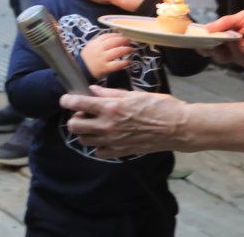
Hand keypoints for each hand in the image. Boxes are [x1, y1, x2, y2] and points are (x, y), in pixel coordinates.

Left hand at [60, 85, 187, 157]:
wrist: (177, 127)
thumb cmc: (160, 106)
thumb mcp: (134, 94)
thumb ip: (110, 93)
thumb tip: (92, 90)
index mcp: (111, 107)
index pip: (78, 104)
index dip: (67, 100)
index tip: (66, 98)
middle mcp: (108, 126)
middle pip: (75, 126)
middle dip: (74, 117)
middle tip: (84, 112)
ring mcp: (113, 141)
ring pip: (84, 140)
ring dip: (85, 131)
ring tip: (95, 124)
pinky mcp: (121, 152)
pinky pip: (99, 151)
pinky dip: (99, 145)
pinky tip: (107, 136)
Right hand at [80, 33, 132, 79]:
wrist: (81, 70)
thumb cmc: (88, 57)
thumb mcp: (92, 45)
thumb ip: (101, 40)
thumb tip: (115, 34)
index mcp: (96, 42)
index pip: (108, 36)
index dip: (118, 35)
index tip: (124, 35)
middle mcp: (100, 49)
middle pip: (114, 42)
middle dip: (124, 40)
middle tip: (130, 42)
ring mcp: (103, 59)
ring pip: (117, 52)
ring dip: (126, 49)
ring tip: (131, 50)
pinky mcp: (105, 68)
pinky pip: (117, 64)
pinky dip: (124, 62)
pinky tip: (129, 62)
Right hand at [202, 5, 243, 65]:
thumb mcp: (240, 17)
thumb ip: (223, 23)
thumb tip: (206, 28)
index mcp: (226, 35)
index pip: (209, 40)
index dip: (200, 39)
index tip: (190, 36)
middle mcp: (230, 46)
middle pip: (211, 52)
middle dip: (204, 47)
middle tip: (200, 42)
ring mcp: (238, 55)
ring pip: (221, 58)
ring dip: (217, 50)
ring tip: (215, 41)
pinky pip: (235, 57)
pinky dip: (233, 49)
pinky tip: (234, 41)